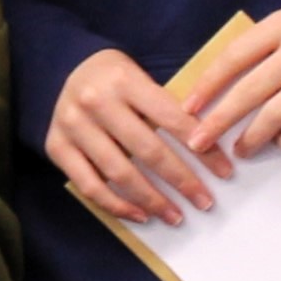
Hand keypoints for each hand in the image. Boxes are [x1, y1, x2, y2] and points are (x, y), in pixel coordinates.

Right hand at [50, 48, 229, 226]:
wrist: (60, 66)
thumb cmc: (113, 77)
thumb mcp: (140, 77)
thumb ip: (166, 106)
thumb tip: (207, 147)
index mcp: (124, 79)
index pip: (172, 120)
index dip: (202, 149)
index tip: (224, 172)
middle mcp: (96, 102)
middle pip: (147, 150)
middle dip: (182, 180)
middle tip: (204, 201)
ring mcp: (73, 126)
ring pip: (119, 173)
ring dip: (152, 200)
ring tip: (175, 215)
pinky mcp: (56, 146)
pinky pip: (90, 186)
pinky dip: (117, 205)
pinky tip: (140, 215)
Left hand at [185, 8, 280, 160]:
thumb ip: (251, 55)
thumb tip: (202, 98)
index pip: (236, 56)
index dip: (208, 85)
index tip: (189, 110)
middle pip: (253, 88)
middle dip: (220, 119)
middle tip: (199, 142)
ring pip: (279, 112)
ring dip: (252, 136)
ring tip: (239, 150)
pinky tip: (278, 144)